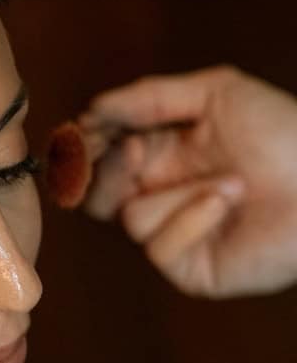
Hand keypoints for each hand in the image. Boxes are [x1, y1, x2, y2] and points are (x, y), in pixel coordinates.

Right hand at [82, 66, 296, 296]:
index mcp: (160, 157)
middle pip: (94, 196)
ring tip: (233, 181)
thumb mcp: (216, 95)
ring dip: (178, 192)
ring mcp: (174, 235)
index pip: (99, 158)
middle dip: (104, 171)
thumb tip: (94, 107)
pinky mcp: (188, 268)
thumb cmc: (284, 132)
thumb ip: (151, 97)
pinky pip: (158, 246)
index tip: (88, 129)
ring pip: (129, 217)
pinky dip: (192, 218)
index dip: (85, 147)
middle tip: (133, 151)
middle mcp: (161, 197)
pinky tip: (229, 203)